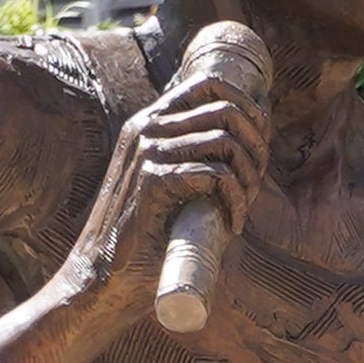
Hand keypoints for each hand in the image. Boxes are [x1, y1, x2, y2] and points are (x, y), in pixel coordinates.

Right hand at [67, 76, 255, 321]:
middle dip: (255, 146)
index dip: (247, 106)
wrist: (102, 277)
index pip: (207, 85)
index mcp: (148, 123)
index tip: (261, 141)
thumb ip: (197, 157)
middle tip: (256, 182)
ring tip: (244, 206)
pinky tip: (232, 226)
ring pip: (225, 141)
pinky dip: (236, 202)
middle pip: (225, 110)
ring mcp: (146, 152)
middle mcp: (145, 129)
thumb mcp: (169, 184)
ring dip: (249, 176)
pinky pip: (216, 176)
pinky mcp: (153, 182)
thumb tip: (255, 145)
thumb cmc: (143, 236)